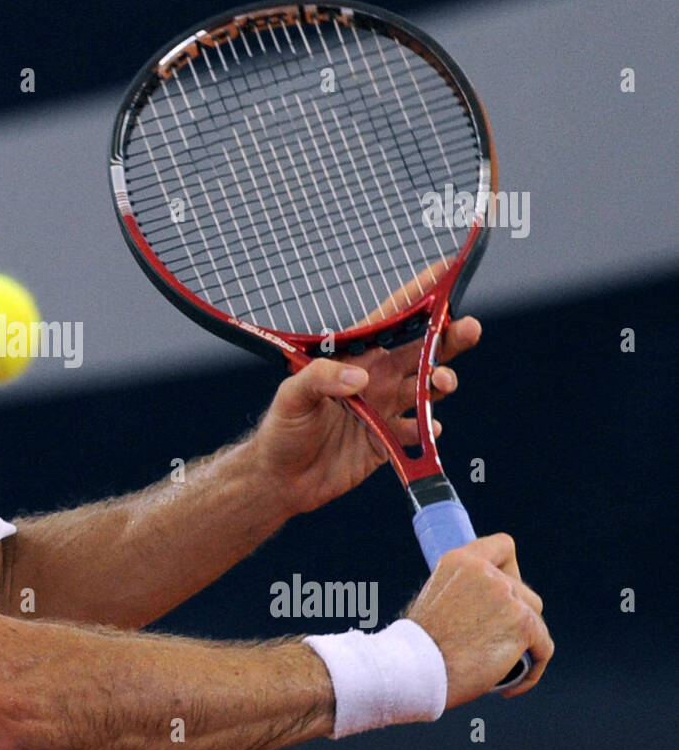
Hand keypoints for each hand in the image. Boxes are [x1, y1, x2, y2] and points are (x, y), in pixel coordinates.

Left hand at [248, 315, 481, 517]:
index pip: (390, 318)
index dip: (418, 294)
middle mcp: (374, 378)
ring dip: (440, 382)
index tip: (446, 270)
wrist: (281, 479)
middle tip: (469, 328)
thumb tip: (360, 378)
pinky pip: (418, 432)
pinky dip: (428, 429)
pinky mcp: (388, 443)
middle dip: (448, 337)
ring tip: (441, 383)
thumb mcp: (291, 395)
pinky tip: (428, 428)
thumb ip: (321, 378)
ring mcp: (384, 410)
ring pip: (425, 388)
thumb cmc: (281, 429)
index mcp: (353, 357)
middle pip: (421, 351)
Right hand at [405, 534, 552, 704]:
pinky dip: (533, 668)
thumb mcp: (435, 597)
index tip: (504, 588)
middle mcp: (487, 573)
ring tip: (501, 664)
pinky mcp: (524, 626)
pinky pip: (543, 647)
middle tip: (494, 641)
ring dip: (524, 641)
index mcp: (462, 560)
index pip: (504, 546)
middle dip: (515, 616)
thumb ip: (464, 589)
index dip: (510, 568)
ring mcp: (508, 598)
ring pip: (535, 619)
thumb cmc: (420, 642)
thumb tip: (486, 602)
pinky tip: (511, 684)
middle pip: (524, 591)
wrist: (417, 667)